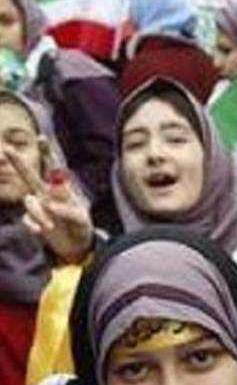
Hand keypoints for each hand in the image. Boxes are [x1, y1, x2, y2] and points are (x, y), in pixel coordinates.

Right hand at [12, 142, 92, 263]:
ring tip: (50, 226)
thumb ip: (66, 210)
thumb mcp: (80, 219)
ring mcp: (38, 206)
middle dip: (19, 162)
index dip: (47, 153)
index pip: (53, 168)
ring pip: (29, 202)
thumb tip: (49, 205)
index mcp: (61, 189)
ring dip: (39, 214)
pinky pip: (26, 219)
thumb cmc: (81, 227)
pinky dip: (33, 225)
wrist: (76, 246)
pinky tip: (40, 231)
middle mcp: (46, 194)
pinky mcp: (32, 220)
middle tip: (7, 148)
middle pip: (29, 175)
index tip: (42, 138)